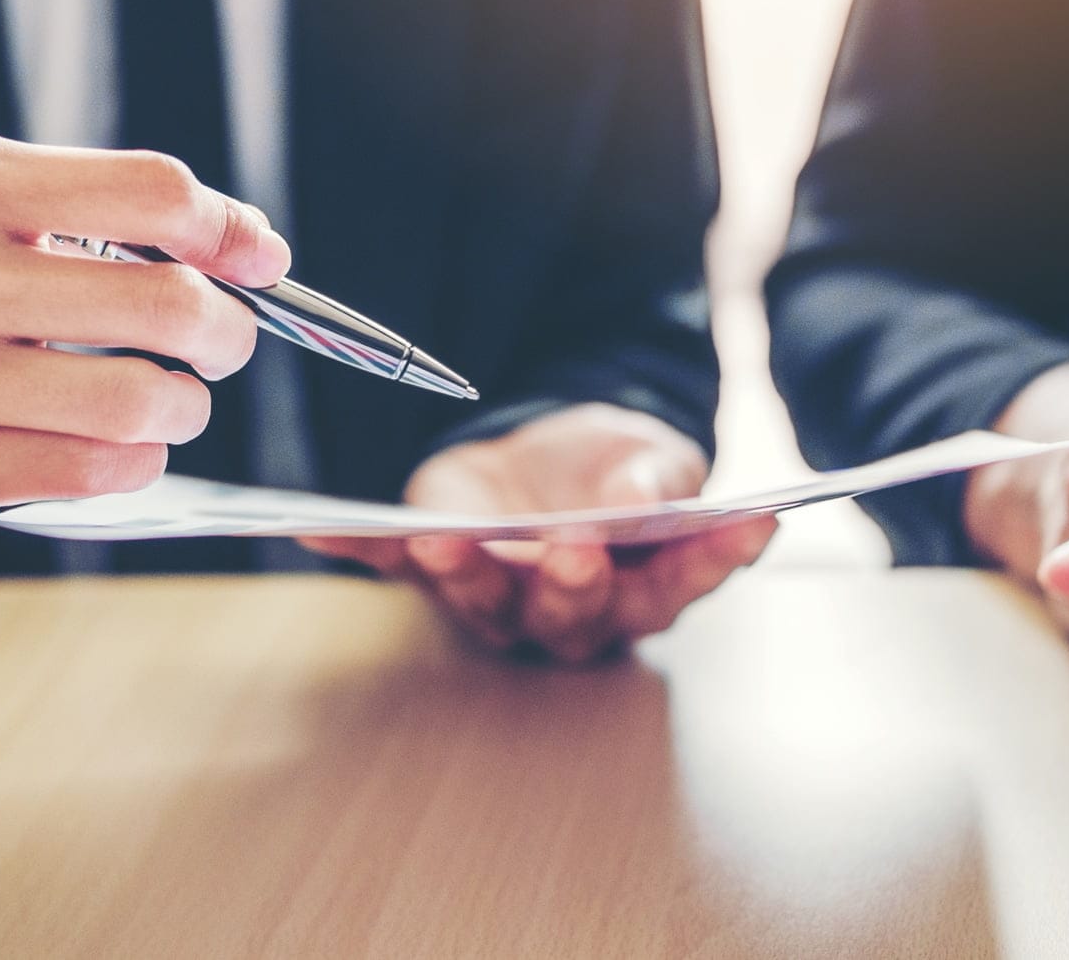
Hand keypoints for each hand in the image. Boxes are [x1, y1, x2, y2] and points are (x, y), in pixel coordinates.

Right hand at [0, 133, 289, 529]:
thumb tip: (246, 240)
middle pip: (163, 303)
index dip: (227, 228)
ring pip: (132, 402)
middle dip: (227, 331)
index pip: (148, 190)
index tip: (253, 258)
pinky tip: (120, 448)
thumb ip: (87, 205)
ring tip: (169, 399)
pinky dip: (129, 464)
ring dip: (183, 406)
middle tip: (221, 341)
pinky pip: (75, 476)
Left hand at [304, 404, 772, 663]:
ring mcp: (502, 593)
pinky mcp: (439, 565)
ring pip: (488, 603)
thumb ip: (656, 477)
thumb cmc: (613, 470)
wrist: (548, 455)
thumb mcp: (647, 455)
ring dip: (468, 578)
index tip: (750, 525)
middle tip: (575, 550)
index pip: (685, 580)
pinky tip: (319, 531)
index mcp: (644, 582)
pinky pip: (393, 565)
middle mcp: (573, 608)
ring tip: (451, 545)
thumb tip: (646, 493)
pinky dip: (357, 548)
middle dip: (575, 584)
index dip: (714, 560)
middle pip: (579, 615)